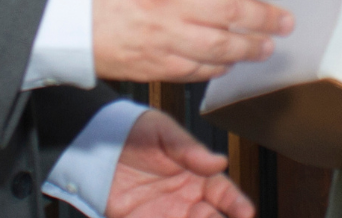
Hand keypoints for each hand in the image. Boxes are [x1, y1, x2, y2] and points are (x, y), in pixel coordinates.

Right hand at [94, 0, 292, 82]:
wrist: (59, 8)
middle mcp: (167, 0)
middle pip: (232, 11)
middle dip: (266, 17)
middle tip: (286, 20)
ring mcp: (160, 35)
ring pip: (219, 46)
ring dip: (251, 47)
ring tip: (268, 46)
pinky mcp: (151, 64)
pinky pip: (196, 69)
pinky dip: (219, 67)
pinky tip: (231, 62)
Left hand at [106, 110, 253, 217]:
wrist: (95, 142)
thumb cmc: (134, 130)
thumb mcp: (164, 132)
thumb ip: (189, 150)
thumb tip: (220, 161)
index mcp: (197, 176)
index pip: (225, 195)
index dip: (237, 205)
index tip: (246, 212)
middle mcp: (185, 200)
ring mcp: (164, 215)